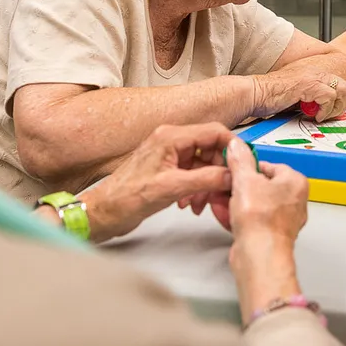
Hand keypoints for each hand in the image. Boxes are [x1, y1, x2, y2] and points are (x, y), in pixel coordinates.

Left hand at [78, 123, 233, 240]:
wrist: (103, 213)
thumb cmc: (125, 198)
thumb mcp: (171, 188)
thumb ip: (205, 179)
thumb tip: (231, 175)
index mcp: (170, 137)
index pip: (214, 131)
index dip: (231, 147)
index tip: (241, 165)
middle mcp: (170, 141)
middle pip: (211, 148)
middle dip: (218, 171)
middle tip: (221, 191)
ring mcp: (168, 155)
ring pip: (203, 163)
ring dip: (207, 183)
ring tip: (200, 203)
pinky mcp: (166, 169)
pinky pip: (192, 173)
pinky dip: (196, 188)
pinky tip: (189, 203)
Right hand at [223, 137, 307, 320]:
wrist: (259, 255)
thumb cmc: (260, 217)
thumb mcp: (245, 179)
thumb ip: (240, 159)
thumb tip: (236, 145)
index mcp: (295, 183)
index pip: (268, 166)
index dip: (246, 167)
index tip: (232, 168)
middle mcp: (294, 201)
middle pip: (259, 186)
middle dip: (236, 187)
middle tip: (221, 186)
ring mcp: (283, 221)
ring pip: (253, 204)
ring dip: (232, 202)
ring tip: (216, 200)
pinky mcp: (270, 236)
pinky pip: (252, 220)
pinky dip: (236, 217)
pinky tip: (222, 215)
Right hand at [251, 64, 345, 122]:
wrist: (256, 93)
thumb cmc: (272, 98)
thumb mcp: (298, 98)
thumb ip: (313, 101)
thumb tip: (324, 112)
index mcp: (315, 75)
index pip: (343, 84)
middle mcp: (317, 72)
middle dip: (342, 106)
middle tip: (331, 116)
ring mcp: (313, 77)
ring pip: (341, 92)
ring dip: (332, 108)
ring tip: (318, 116)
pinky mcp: (309, 84)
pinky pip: (328, 97)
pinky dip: (323, 110)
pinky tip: (312, 114)